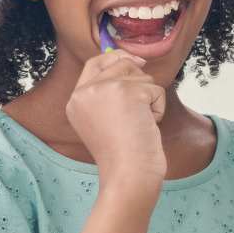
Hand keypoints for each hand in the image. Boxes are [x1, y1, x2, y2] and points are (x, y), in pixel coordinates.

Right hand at [65, 50, 167, 192]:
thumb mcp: (104, 120)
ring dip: (149, 100)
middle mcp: (84, 91)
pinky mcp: (127, 91)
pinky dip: (158, 109)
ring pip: (141, 77)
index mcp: (75, 99)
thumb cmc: (122, 154)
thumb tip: (133, 62)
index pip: (94, 63)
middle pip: (121, 65)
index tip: (136, 61)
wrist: (127, 174)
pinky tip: (146, 126)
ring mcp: (104, 88)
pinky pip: (155, 90)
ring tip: (138, 124)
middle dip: (140, 84)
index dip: (116, 58)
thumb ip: (109, 92)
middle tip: (140, 112)